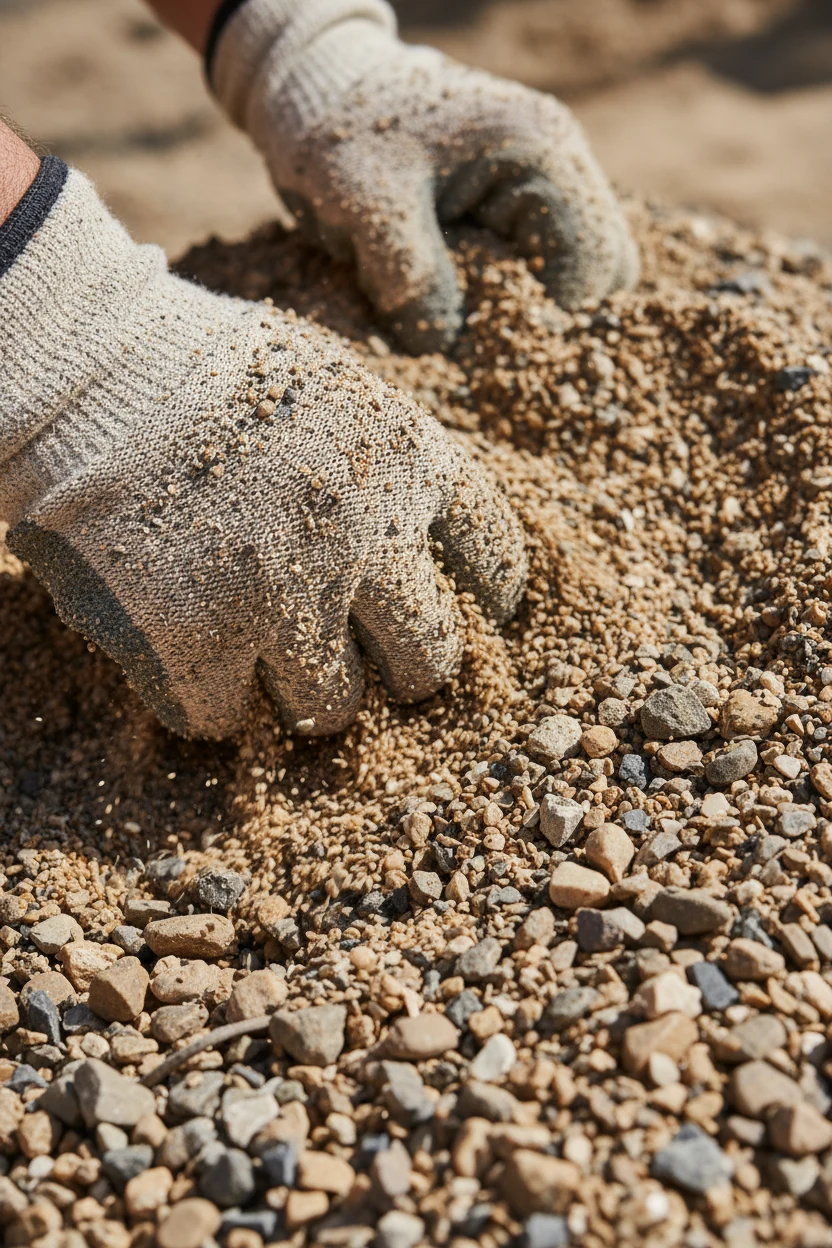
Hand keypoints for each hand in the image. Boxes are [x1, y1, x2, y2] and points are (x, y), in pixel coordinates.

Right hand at [0, 167, 525, 738]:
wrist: (90, 371)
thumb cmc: (215, 378)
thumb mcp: (339, 392)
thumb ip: (395, 472)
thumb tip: (427, 559)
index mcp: (413, 465)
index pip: (493, 563)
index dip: (479, 599)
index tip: (454, 612)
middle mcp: (367, 540)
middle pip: (429, 663)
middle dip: (396, 668)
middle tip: (354, 652)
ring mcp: (284, 598)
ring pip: (330, 708)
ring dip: (298, 688)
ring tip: (255, 642)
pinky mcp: (197, 643)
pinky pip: (225, 719)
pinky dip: (206, 694)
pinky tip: (185, 641)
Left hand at [212, 0, 638, 352]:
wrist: (323, 93)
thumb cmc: (343, 135)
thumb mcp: (364, 204)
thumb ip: (408, 274)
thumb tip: (443, 347)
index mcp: (542, 154)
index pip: (593, 268)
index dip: (544, 320)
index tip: (481, 346)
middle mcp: (562, 166)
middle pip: (603, 277)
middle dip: (542, 316)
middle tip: (472, 333)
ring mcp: (547, 185)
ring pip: (577, 277)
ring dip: (526, 309)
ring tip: (463, 311)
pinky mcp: (521, 207)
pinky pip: (543, 268)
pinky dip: (508, 295)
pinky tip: (460, 297)